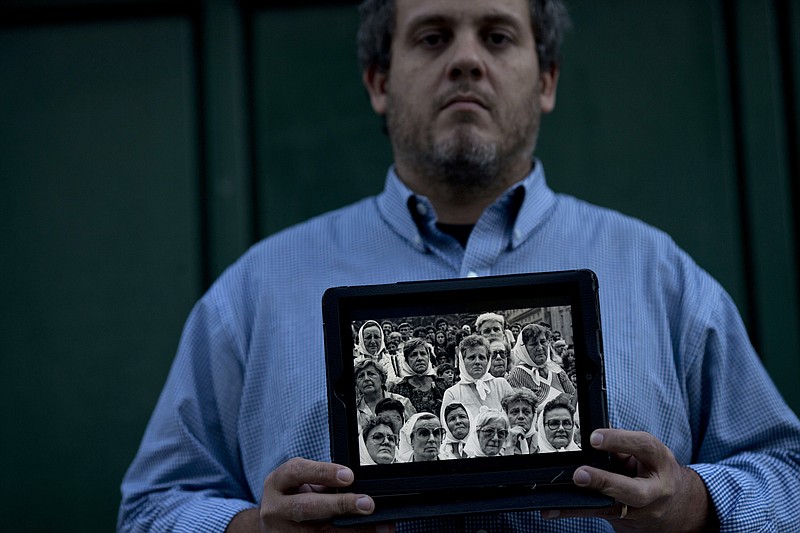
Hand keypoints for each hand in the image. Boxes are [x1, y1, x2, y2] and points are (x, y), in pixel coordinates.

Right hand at [227, 457, 392, 531]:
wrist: (272, 522)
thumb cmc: (293, 496)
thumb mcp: (301, 483)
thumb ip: (323, 481)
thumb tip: (360, 484)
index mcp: (277, 482)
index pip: (298, 471)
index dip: (324, 472)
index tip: (349, 476)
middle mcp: (274, 508)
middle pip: (306, 507)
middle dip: (339, 505)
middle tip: (367, 504)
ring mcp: (280, 531)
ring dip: (349, 530)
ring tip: (376, 527)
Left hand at [542, 429, 712, 530]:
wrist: (680, 506)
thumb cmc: (656, 471)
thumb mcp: (647, 453)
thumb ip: (622, 445)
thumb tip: (592, 434)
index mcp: (661, 461)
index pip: (644, 447)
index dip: (620, 440)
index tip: (594, 437)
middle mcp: (656, 490)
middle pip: (633, 491)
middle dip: (605, 482)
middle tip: (580, 475)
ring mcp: (643, 511)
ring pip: (612, 510)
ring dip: (583, 505)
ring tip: (556, 504)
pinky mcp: (627, 522)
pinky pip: (599, 516)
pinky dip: (574, 512)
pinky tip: (552, 511)